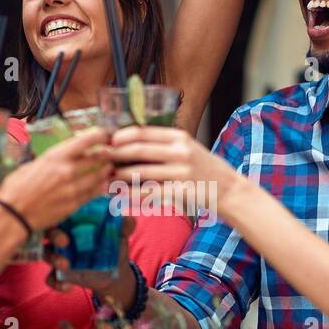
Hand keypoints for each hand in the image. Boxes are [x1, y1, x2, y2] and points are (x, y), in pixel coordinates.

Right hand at [0, 128, 111, 230]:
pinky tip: (103, 186)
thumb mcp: (30, 166)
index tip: (105, 134)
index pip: (83, 141)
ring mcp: (72, 189)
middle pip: (96, 158)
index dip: (98, 136)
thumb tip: (57, 157)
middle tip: (111, 152)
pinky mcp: (73, 205)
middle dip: (106, 154)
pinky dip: (100, 188)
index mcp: (54, 157)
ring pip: (98, 177)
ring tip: (109, 168)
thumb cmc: (15, 189)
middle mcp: (66, 171)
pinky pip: (92, 194)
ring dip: (106, 171)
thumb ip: (49, 161)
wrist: (13, 214)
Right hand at [45, 215, 136, 293]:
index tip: (68, 216)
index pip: (62, 213)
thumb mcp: (120, 234)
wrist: (115, 272)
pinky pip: (50, 277)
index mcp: (74, 221)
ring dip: (53, 259)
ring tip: (66, 265)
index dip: (61, 212)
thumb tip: (129, 218)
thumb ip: (124, 225)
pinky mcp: (59, 272)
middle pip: (49, 230)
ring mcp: (58, 254)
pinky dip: (56, 282)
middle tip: (64, 242)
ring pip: (46, 253)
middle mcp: (62, 235)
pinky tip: (68, 286)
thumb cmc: (113, 244)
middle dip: (54, 235)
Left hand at [107, 126, 241, 194]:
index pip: (143, 131)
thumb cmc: (203, 169)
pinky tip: (120, 196)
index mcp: (180, 137)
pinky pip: (149, 193)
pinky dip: (132, 195)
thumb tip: (130, 141)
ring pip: (141, 173)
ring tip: (106, 179)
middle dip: (115, 155)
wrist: (229, 190)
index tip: (107, 141)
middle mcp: (180, 152)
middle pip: (139, 150)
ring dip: (119, 177)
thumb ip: (164, 143)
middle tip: (100, 159)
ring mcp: (181, 173)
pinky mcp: (181, 192)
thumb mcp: (187, 148)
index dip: (121, 136)